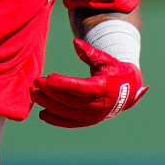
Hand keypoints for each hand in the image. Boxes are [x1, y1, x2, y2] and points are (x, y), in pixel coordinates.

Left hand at [30, 38, 148, 127]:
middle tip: (35, 82)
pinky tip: (42, 114)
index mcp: (103, 87)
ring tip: (35, 95)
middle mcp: (98, 104)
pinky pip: (71, 123)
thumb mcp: (106, 59)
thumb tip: (75, 42)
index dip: (62, 83)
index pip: (79, 87)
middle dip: (50, 92)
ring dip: (49, 105)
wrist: (129, 91)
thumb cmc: (115, 71)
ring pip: (67, 112)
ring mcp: (94, 115)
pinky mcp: (90, 121)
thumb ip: (90, 52)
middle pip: (69, 100)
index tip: (47, 78)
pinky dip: (56, 120)